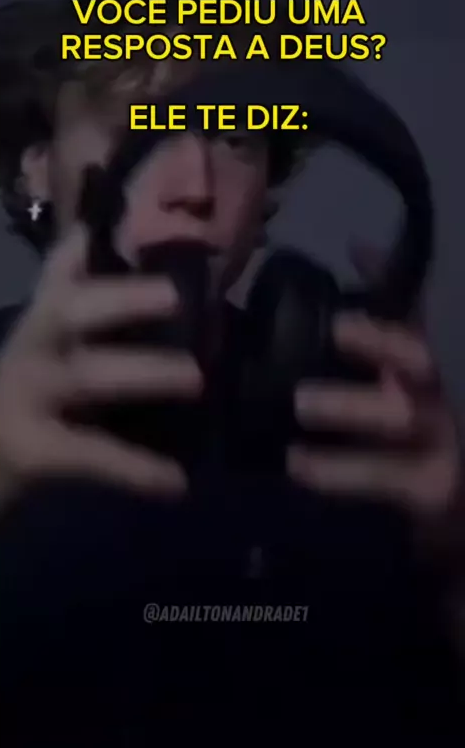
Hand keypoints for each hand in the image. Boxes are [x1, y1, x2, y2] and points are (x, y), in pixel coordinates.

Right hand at [0, 225, 200, 510]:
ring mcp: (28, 396)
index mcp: (43, 319)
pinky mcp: (33, 448)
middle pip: (71, 309)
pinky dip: (136, 470)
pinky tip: (178, 484)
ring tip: (197, 379)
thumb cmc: (32, 396)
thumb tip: (135, 261)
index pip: (64, 267)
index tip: (128, 206)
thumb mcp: (55, 346)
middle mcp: (33, 346)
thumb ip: (86, 304)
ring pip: (86, 376)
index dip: (92, 239)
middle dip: (123, 298)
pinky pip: (91, 456)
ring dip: (142, 372)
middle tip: (177, 293)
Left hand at [288, 246, 460, 515]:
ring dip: (351, 408)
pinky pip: (382, 480)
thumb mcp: (396, 375)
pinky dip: (337, 472)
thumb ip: (381, 319)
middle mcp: (435, 398)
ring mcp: (440, 447)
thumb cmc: (414, 434)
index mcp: (420, 370)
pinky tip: (297, 465)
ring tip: (301, 403)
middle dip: (381, 340)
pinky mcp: (429, 493)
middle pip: (419, 358)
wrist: (454, 504)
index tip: (355, 258)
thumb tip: (357, 244)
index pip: (410, 320)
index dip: (387, 286)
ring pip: (400, 418)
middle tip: (338, 327)